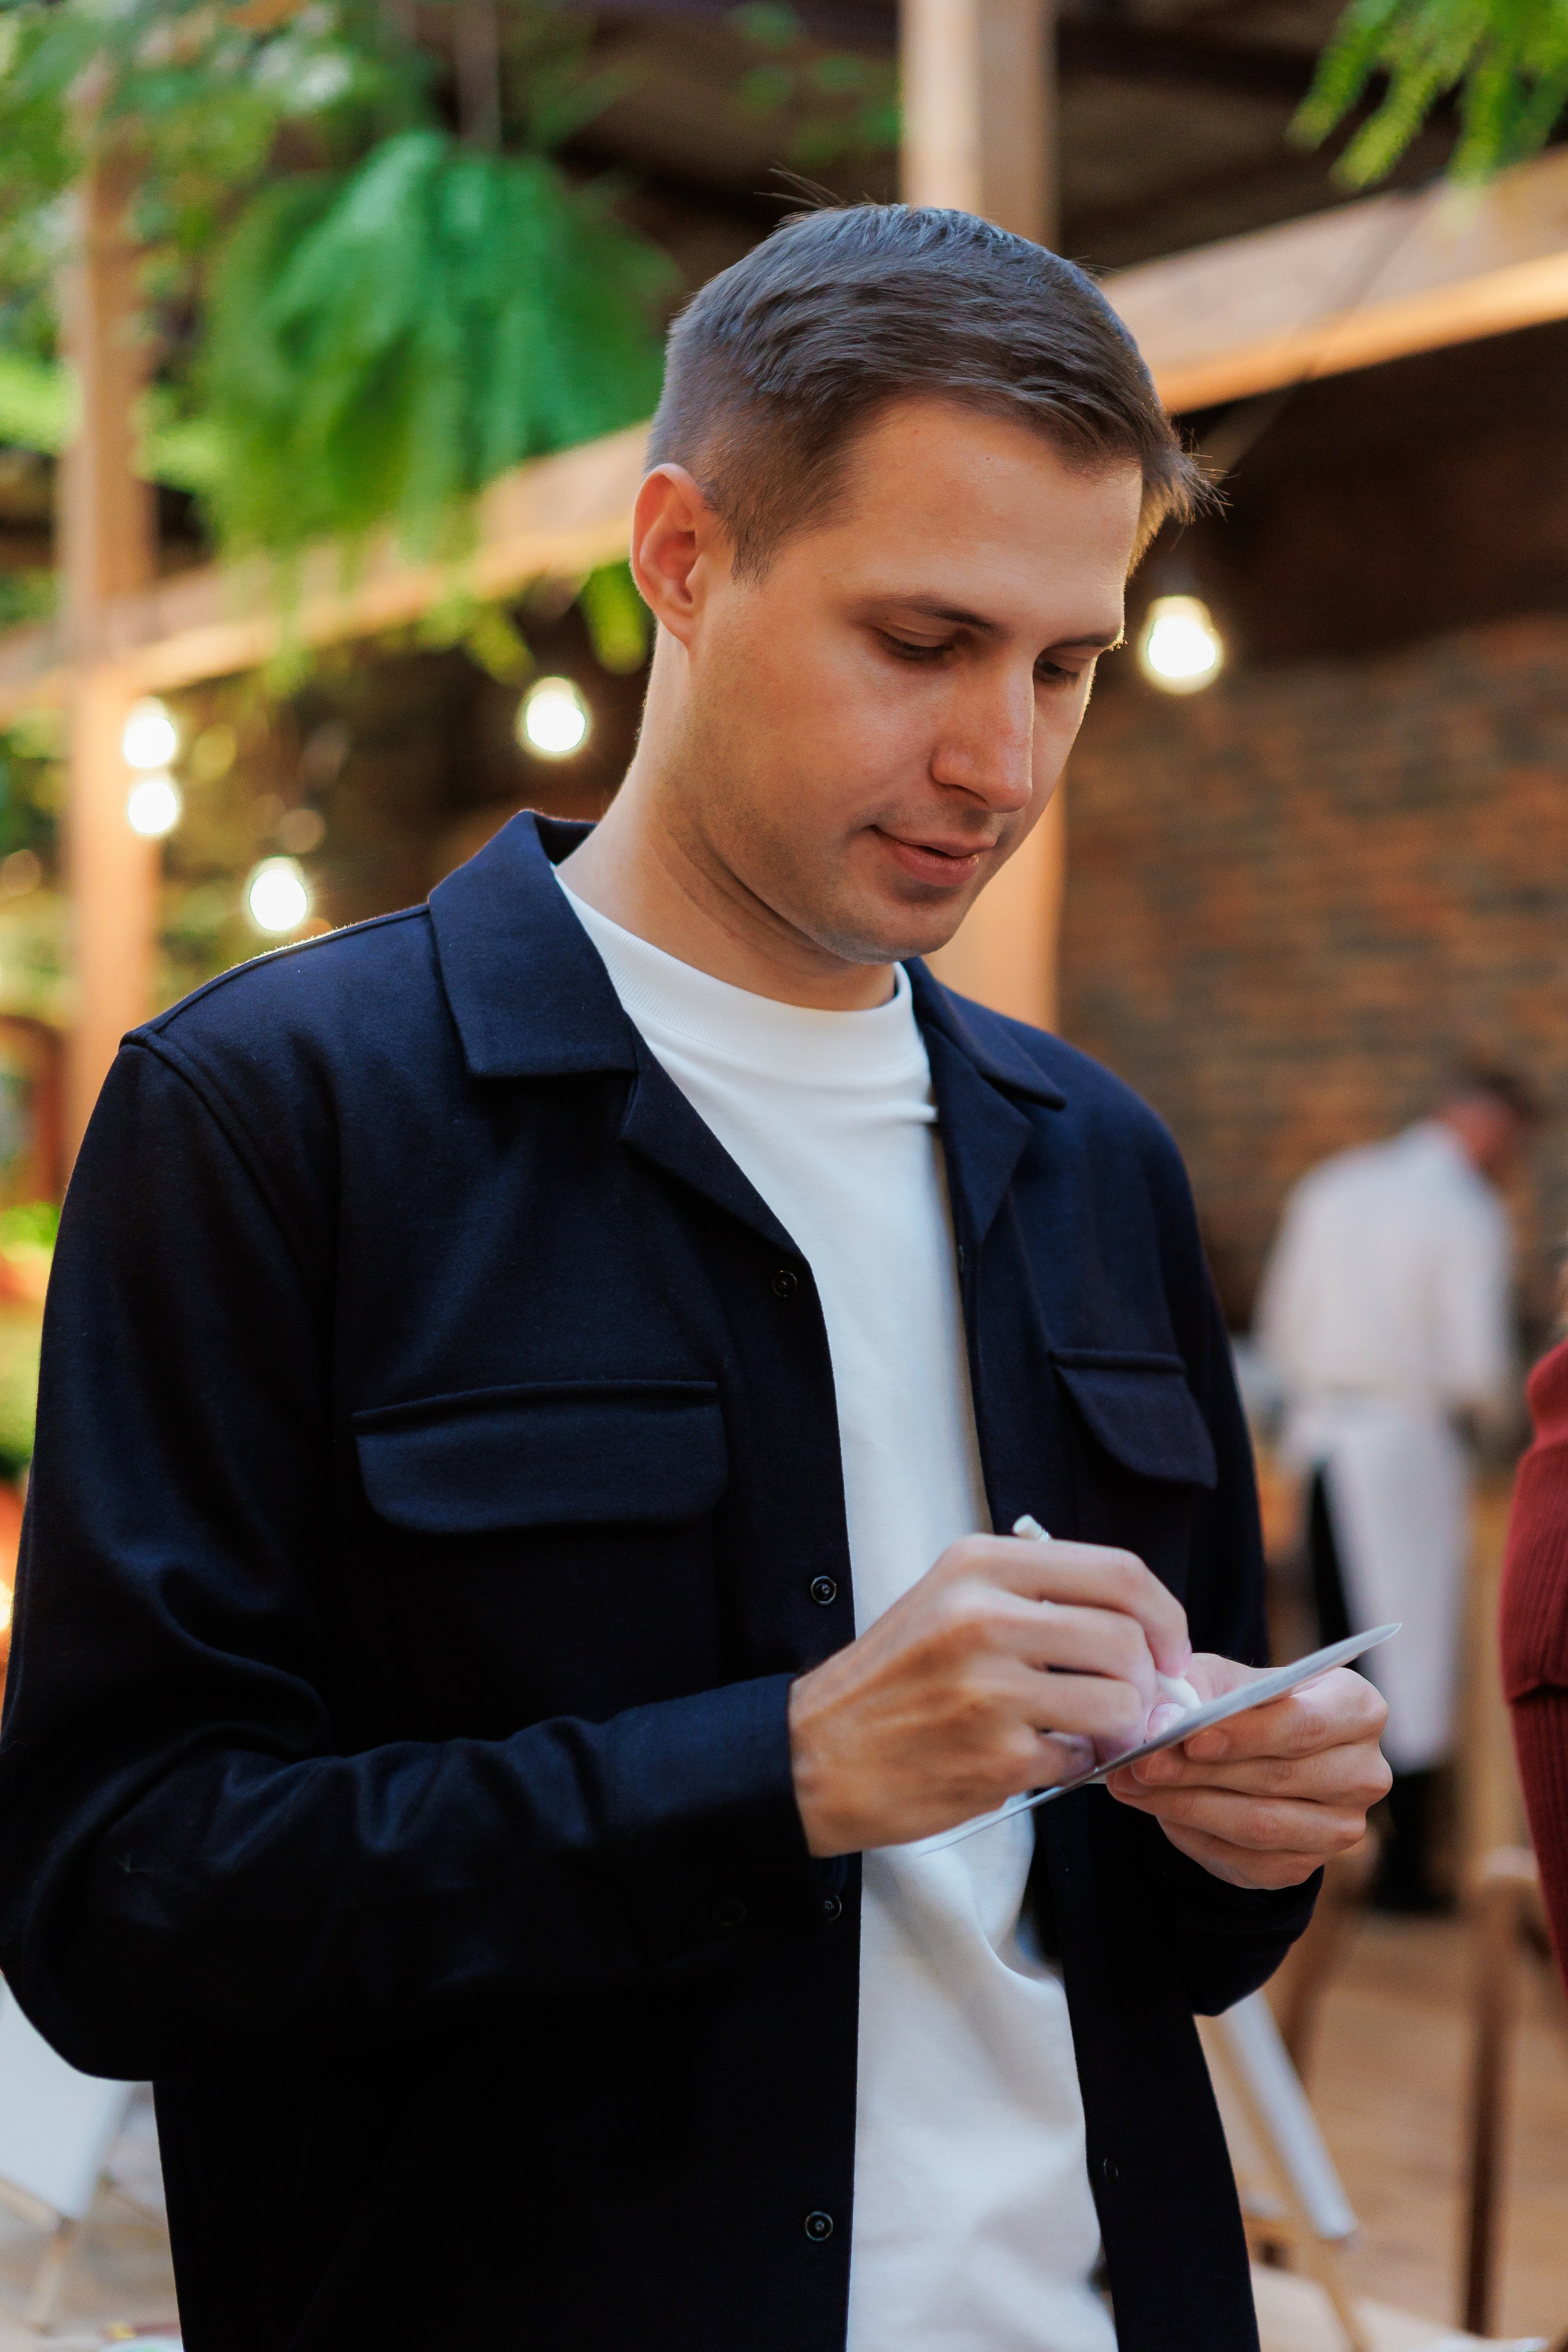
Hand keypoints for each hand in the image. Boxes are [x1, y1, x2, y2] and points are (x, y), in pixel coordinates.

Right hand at [787, 1533, 1190, 1855]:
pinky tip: (1038, 1756)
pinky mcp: (995, 1755)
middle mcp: (985, 1616)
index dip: (1164, 1614)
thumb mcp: (949, 1601)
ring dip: (1120, 1727)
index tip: (1168, 1647)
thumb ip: (1035, 1598)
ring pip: (1119, 1701)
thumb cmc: (892, 1681)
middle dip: (1149, 1679)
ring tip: (1088, 1731)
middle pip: (1128, 1638)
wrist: (815, 1754)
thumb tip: (1136, 1625)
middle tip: (1134, 1701)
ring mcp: (990, 1688)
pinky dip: (1073, 1763)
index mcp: (979, 1565)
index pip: (1118, 1571)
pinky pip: (1079, 1757)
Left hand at [1105, 1655, 1390, 1889]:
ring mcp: (1341, 1827)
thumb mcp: (1220, 1679)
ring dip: (1187, 1805)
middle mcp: (1364, 1772)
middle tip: (1140, 1763)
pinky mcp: (1305, 1866)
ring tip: (1132, 1784)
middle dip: (1200, 1772)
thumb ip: (1193, 1693)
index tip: (1189, 1738)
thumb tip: (1161, 1722)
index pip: (1305, 1724)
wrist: (1254, 1752)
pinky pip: (1245, 1859)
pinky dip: (1193, 1834)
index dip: (1246, 1734)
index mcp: (1356, 1708)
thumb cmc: (1241, 1704)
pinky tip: (1157, 1809)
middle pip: (1278, 1777)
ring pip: (1260, 1825)